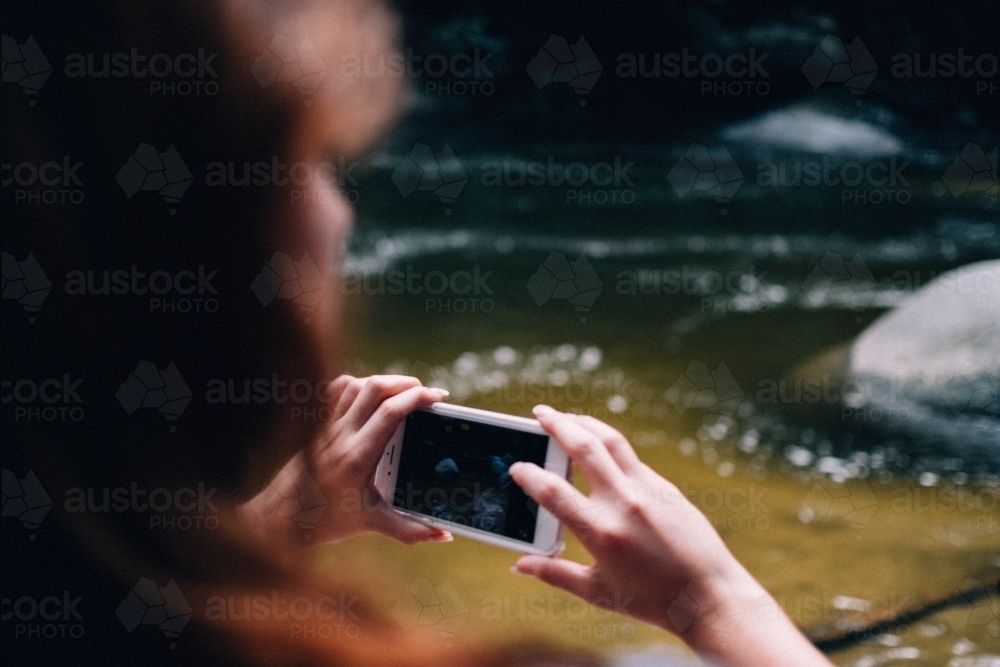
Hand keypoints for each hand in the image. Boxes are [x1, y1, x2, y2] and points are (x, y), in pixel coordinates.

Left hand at [240, 375, 452, 546]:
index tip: (437, 397)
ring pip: (356, 384)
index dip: (417, 398)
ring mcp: (325, 427)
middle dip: (406, 383)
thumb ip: (410, 530)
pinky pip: (335, 390)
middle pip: (375, 389)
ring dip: (384, 381)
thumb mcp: (371, 524)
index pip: (390, 412)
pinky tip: (371, 393)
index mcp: (357, 458)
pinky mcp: (316, 424)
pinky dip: (357, 384)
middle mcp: (340, 436)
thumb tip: (444, 535)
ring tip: (404, 390)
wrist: (279, 520)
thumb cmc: (324, 522)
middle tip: (426, 392)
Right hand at [510, 405, 832, 666]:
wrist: (709, 596)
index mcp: (601, 531)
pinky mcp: (665, 487)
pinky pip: (631, 459)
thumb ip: (555, 574)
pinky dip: (609, 447)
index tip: (517, 467)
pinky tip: (599, 449)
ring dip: (585, 423)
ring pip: (611, 441)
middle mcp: (624, 503)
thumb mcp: (597, 592)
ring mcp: (648, 490)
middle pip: (584, 447)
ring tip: (567, 417)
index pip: (553, 491)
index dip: (529, 475)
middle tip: (539, 412)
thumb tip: (519, 566)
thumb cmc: (651, 600)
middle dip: (557, 424)